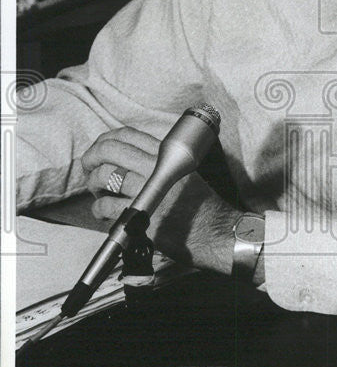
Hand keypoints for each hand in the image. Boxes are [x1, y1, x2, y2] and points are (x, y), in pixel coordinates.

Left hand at [82, 126, 235, 273]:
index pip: (128, 135)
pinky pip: (107, 205)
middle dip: (91, 158)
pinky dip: (99, 209)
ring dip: (94, 184)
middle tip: (89, 169)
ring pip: (105, 175)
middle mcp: (157, 168)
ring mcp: (149, 190)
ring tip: (99, 193)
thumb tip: (125, 158)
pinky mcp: (142, 214)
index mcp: (167, 156)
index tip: (98, 150)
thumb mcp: (184, 173)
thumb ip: (160, 163)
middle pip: (110, 149)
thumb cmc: (200, 206)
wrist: (216, 231)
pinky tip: (103, 213)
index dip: (105, 140)